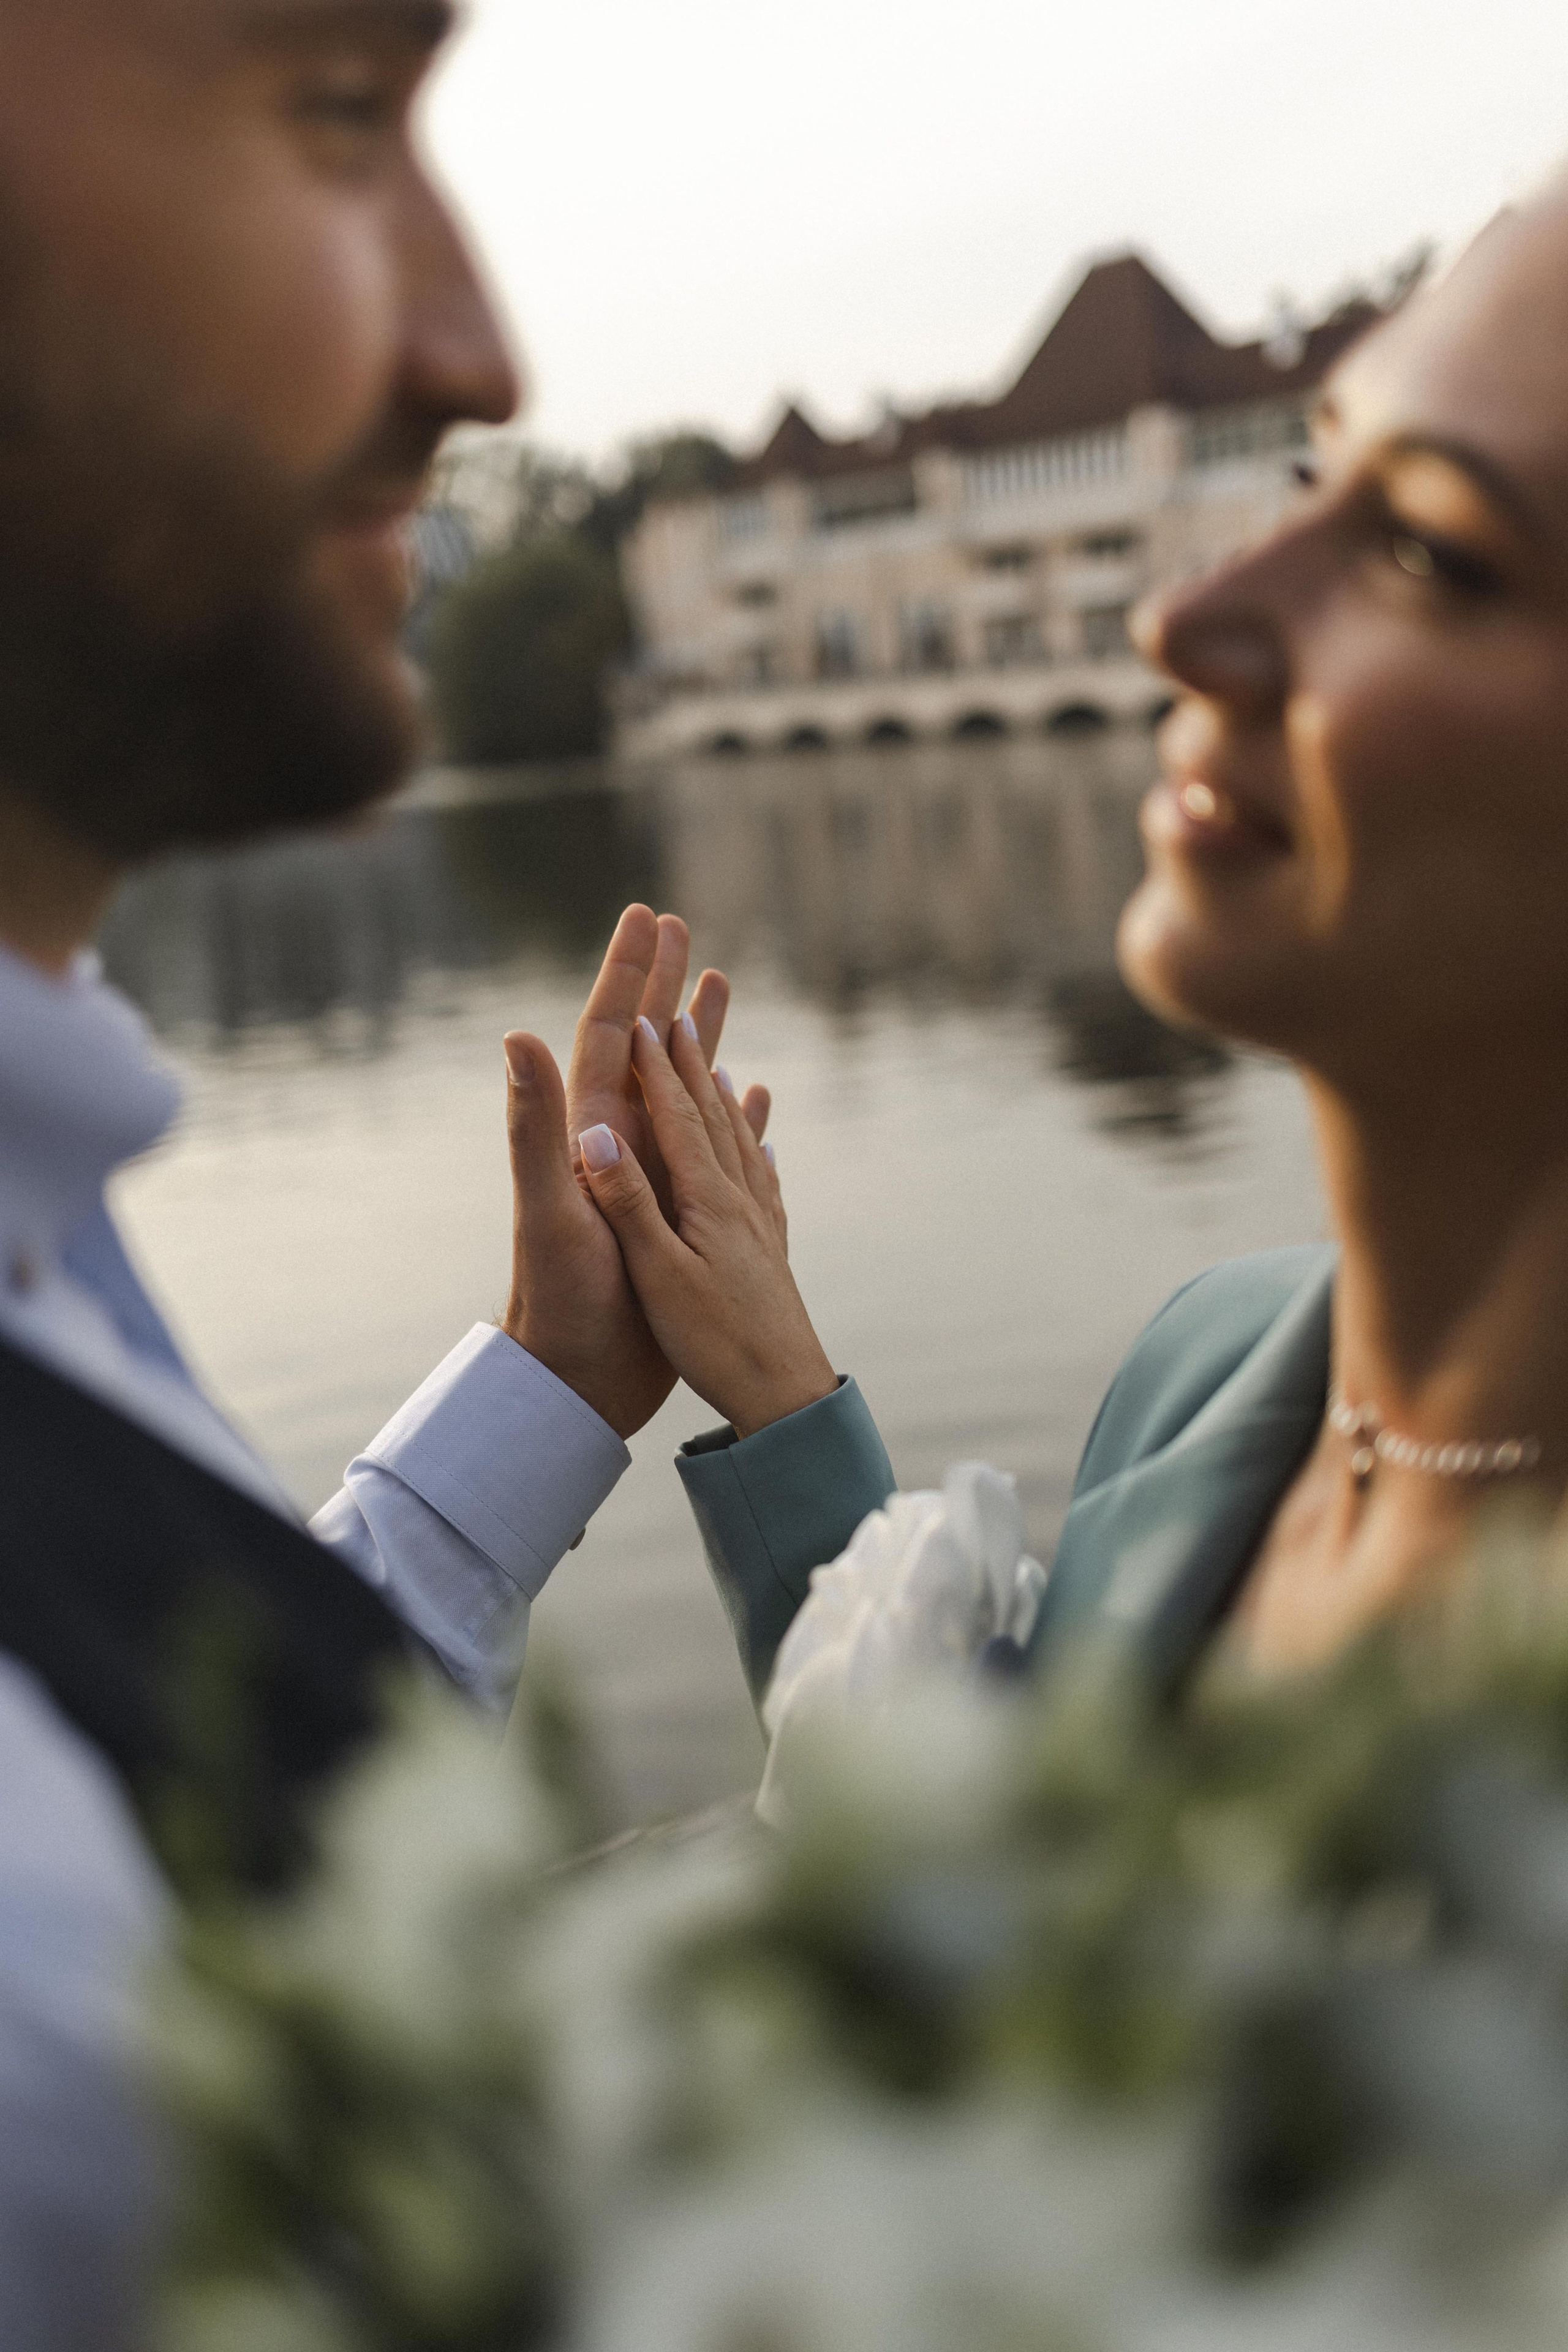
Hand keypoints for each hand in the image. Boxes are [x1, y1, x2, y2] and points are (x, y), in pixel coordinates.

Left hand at [501, 905, 768, 1439]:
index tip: (647, 916)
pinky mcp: (672, 1212)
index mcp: (588, 1133)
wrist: (576, 1380)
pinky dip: (730, 1113)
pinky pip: (709, 1147)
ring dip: (698, 1036)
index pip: (609, 1033)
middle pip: (644, 1045)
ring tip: (722, 984)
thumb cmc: (559, 1303)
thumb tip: (517, 1035)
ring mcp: (644, 1176)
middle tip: (683, 926)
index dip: (627, 974)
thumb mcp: (549, 1208)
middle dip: (661, 983)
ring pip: (679, 1086)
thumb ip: (535, 1125)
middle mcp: (616, 1144)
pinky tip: (753, 1096)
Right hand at [575, 1011, 837, 1440]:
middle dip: (693, 1065)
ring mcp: (761, 1225)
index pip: (678, 1116)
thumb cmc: (716, 1341)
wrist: (785, 1395)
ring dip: (725, 1101)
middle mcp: (741, 1200)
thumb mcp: (659, 1274)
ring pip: (741, 1145)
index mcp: (708, 1200)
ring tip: (720, 1067)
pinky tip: (766, 1152)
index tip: (645, 1016)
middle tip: (681, 1015)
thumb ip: (629, 1202)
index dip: (659, 1066)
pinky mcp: (771, 1253)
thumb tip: (598, 1132)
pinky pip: (764, 1185)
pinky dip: (758, 1154)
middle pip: (713, 1117)